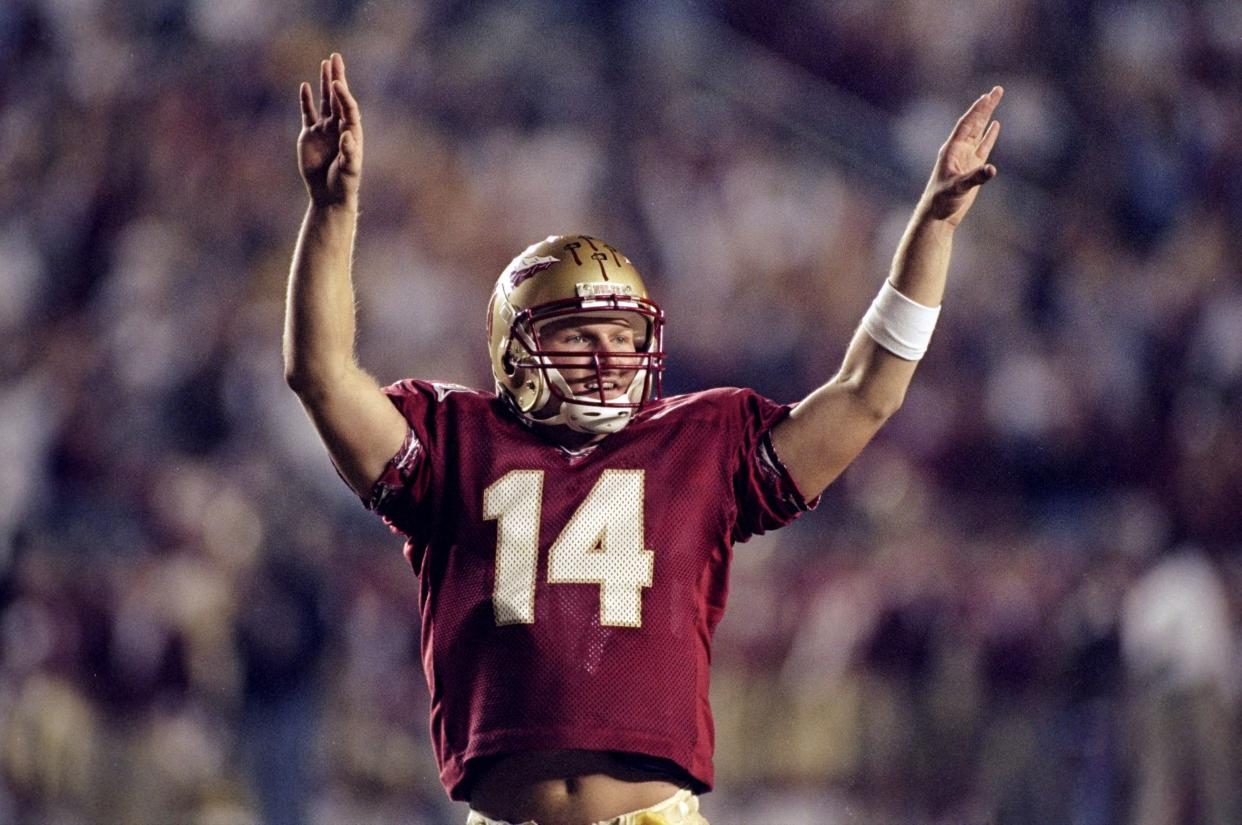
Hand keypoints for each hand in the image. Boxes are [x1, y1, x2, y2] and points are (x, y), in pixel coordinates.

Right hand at [298, 53, 362, 206]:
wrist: (329, 194)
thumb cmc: (344, 184)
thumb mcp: (349, 170)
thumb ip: (349, 153)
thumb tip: (347, 134)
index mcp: (351, 132)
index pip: (348, 108)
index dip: (343, 95)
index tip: (338, 82)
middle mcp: (338, 127)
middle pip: (338, 98)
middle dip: (337, 78)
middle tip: (336, 57)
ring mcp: (324, 129)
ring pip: (324, 101)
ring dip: (324, 83)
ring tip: (325, 63)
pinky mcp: (309, 135)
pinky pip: (308, 113)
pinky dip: (306, 101)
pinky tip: (305, 87)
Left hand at [922, 87, 1002, 225]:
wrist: (938, 215)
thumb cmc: (942, 201)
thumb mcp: (958, 188)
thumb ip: (975, 178)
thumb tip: (991, 169)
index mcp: (952, 150)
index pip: (967, 124)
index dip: (977, 110)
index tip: (987, 96)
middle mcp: (958, 150)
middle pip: (974, 123)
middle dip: (985, 106)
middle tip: (998, 89)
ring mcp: (966, 158)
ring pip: (979, 131)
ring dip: (987, 116)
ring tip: (995, 99)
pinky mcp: (972, 167)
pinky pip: (983, 147)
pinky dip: (989, 135)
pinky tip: (995, 125)